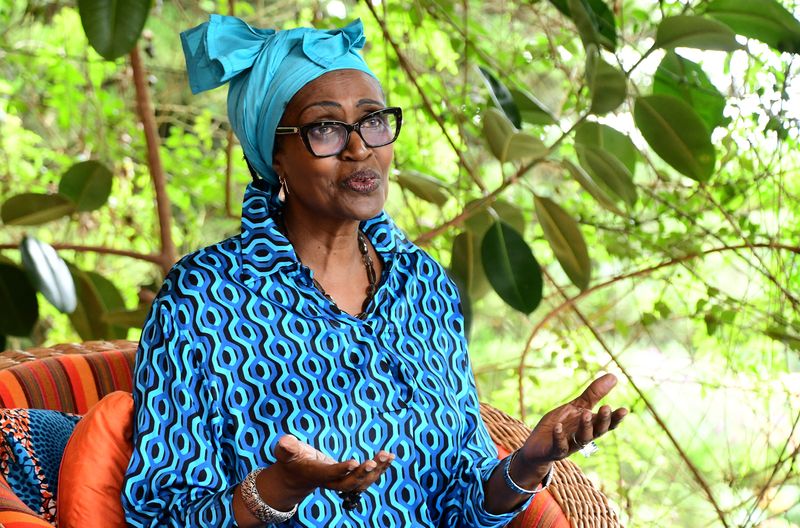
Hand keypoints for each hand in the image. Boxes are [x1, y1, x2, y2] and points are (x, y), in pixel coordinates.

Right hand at [265, 435, 394, 504]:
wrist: (296, 477)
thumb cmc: (291, 460)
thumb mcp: (285, 452)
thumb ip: (286, 448)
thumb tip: (285, 440)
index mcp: (315, 474)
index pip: (329, 475)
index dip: (341, 470)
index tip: (354, 462)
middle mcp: (330, 482)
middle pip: (348, 484)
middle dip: (362, 474)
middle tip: (374, 461)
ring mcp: (340, 482)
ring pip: (360, 483)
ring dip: (376, 471)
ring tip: (388, 456)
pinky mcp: (349, 479)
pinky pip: (366, 478)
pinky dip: (379, 469)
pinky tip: (390, 458)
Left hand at [512, 374, 626, 485]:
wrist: (538, 445)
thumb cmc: (562, 424)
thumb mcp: (577, 407)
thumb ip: (594, 394)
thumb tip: (614, 376)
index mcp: (590, 425)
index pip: (607, 423)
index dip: (616, 418)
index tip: (624, 409)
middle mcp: (583, 436)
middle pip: (597, 431)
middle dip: (602, 420)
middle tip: (606, 408)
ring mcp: (570, 444)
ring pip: (582, 439)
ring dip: (585, 427)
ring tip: (585, 413)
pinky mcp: (555, 451)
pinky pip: (559, 446)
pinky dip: (559, 437)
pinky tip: (558, 427)